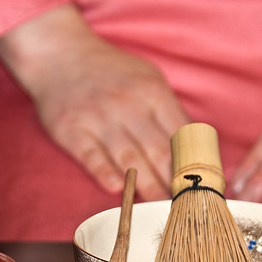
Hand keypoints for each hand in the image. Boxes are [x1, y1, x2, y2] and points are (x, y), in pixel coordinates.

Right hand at [0, 4, 188, 199]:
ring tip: (159, 208)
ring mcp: (98, 117)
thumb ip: (169, 113)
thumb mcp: (147, 80)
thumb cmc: (111, 73)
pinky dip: (104, 172)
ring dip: (147, 186)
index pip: (182, 135)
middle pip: (159, 151)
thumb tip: (195, 149)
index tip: (200, 187)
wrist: (60, 54)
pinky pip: (91, 156)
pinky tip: (116, 188)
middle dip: (174, 183)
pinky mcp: (71, 129)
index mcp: (152, 92)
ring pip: (129, 158)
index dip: (194, 164)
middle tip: (184, 206)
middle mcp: (127, 104)